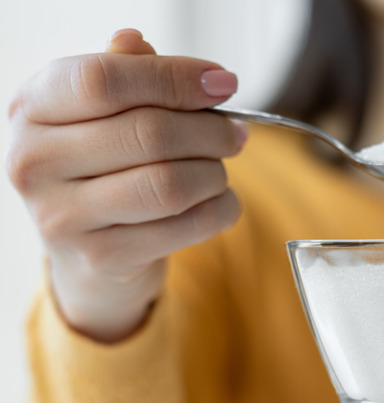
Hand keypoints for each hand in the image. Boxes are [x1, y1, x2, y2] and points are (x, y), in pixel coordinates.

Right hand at [6, 29, 244, 341]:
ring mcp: (63, 216)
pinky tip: (220, 199)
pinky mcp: (101, 257)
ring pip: (170, 185)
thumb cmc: (104, 163)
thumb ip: (128, 73)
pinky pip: (186, 227)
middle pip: (148, 133)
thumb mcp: (102, 111)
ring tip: (221, 168)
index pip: (105, 80)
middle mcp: (35, 161)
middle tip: (235, 133)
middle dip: (210, 130)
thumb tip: (152, 49)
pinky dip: (220, 209)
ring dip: (215, 173)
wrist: (88, 248)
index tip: (222, 83)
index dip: (174, 77)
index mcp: (34, 107)